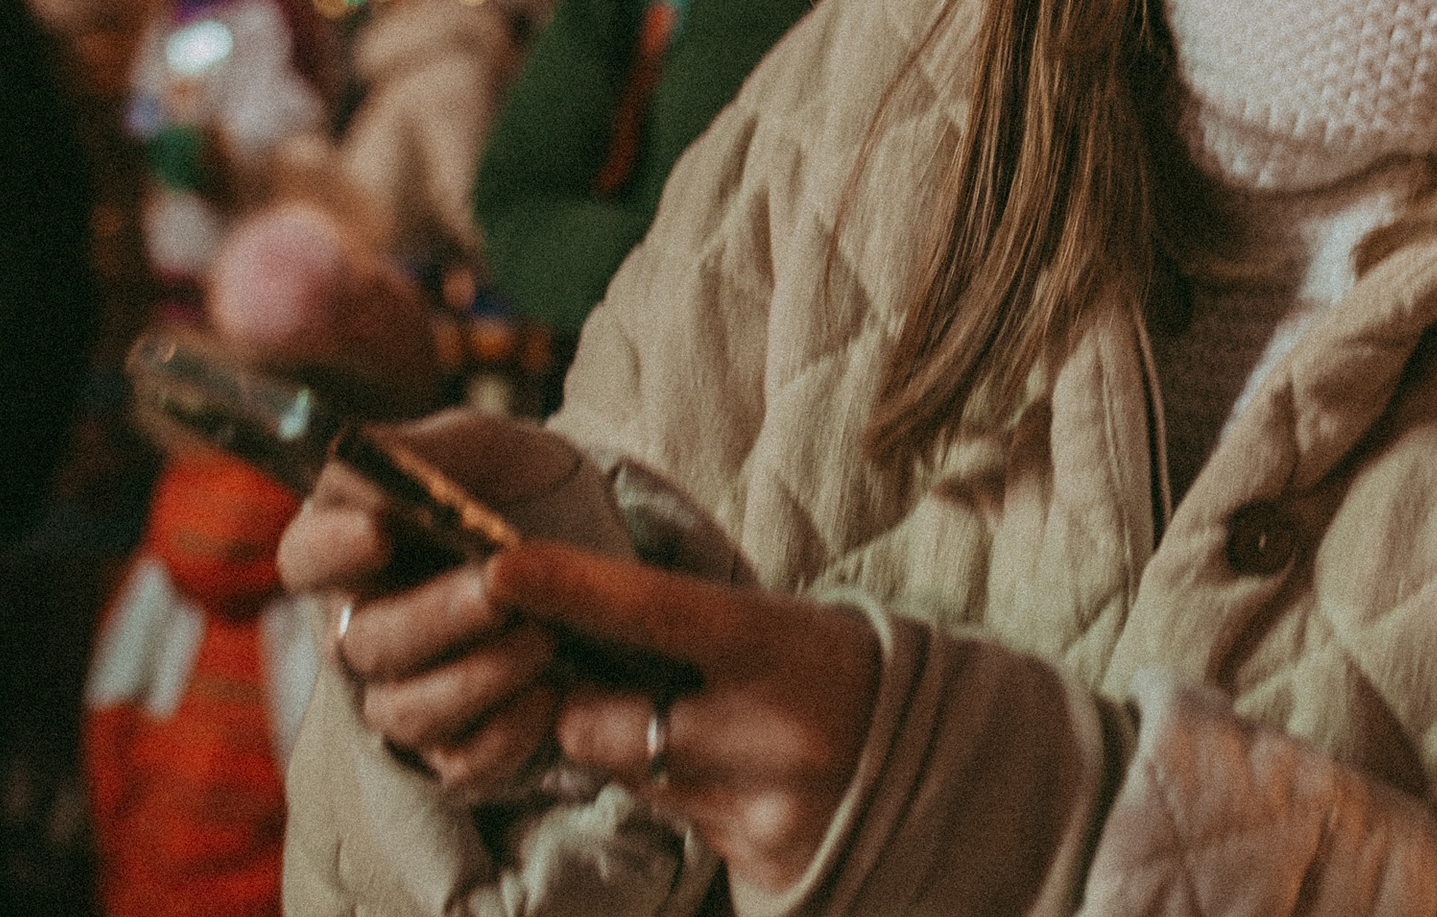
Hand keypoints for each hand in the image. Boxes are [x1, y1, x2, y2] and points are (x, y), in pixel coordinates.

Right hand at [276, 411, 574, 793]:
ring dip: (476, 677)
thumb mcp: (484, 447)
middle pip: (360, 643)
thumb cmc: (521, 484)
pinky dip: (505, 733)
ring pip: (406, 712)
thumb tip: (355, 456)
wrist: (600, 540)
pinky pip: (461, 763)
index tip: (379, 531)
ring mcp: (408, 692)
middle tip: (497, 585)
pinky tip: (549, 695)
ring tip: (542, 636)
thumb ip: (419, 450)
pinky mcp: (461, 744)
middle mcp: (364, 629)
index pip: (304, 557)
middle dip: (432, 615)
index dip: (331, 550)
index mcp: (353, 548)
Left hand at [487, 542, 881, 893]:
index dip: (574, 588)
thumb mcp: (775, 622)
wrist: (932, 754)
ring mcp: (759, 812)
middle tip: (614, 680)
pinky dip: (679, 797)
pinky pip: (668, 826)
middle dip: (585, 704)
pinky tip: (732, 775)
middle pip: (598, 724)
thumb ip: (682, 628)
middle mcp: (767, 733)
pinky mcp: (757, 869)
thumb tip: (572, 616)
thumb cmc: (831, 663)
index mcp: (778, 646)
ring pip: (625, 778)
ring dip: (632, 752)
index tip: (503, 567)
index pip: (656, 611)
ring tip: (699, 725)